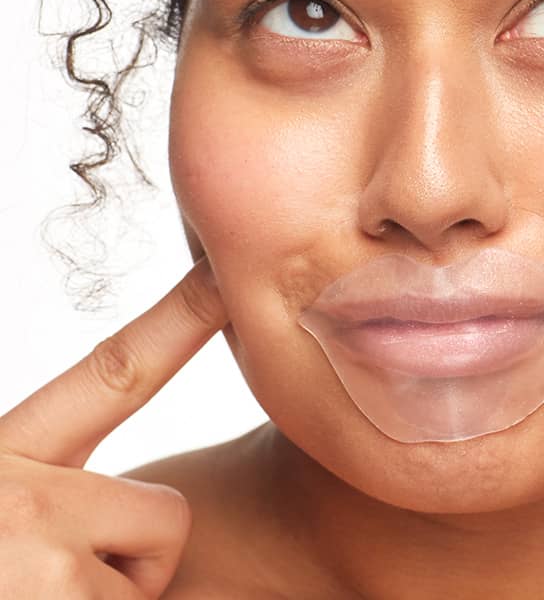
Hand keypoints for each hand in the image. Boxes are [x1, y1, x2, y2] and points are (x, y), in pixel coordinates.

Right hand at [0, 258, 227, 597]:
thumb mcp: (2, 502)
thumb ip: (48, 487)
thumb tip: (112, 501)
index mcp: (5, 459)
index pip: (116, 374)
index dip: (181, 318)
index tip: (228, 269)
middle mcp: (19, 503)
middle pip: (166, 517)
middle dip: (128, 563)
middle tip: (43, 589)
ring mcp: (41, 575)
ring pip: (150, 587)